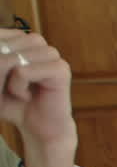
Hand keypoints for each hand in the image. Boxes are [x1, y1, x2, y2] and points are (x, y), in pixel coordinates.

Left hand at [0, 30, 74, 149]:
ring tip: (18, 91)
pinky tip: (26, 96)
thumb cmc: (11, 103)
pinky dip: (17, 87)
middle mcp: (35, 42)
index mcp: (19, 38)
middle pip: (1, 45)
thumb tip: (2, 60)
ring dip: (6, 80)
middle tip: (8, 89)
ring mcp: (49, 53)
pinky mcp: (60, 68)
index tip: (0, 79)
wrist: (36, 127)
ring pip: (12, 57)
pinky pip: (23, 71)